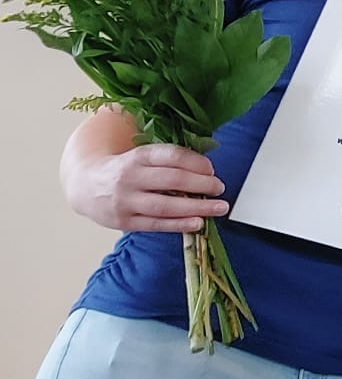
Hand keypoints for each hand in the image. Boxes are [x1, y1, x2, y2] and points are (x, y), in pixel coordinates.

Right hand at [67, 143, 228, 233]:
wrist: (84, 184)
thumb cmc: (124, 168)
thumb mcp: (140, 154)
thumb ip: (167, 158)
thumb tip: (205, 165)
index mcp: (137, 156)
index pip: (171, 156)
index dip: (195, 162)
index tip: (211, 169)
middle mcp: (130, 177)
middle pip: (172, 180)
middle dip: (201, 184)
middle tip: (220, 187)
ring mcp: (126, 201)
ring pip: (165, 205)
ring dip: (196, 207)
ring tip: (219, 208)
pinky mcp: (124, 221)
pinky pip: (155, 224)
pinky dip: (179, 224)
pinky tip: (198, 223)